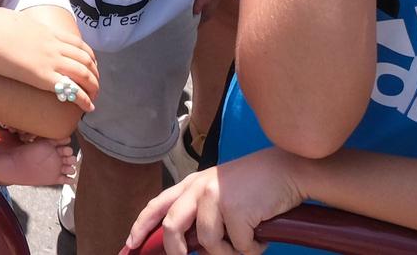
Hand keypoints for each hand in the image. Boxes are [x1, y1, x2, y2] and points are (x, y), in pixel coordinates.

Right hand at [0, 12, 98, 110]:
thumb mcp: (8, 19)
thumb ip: (14, 24)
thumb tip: (6, 23)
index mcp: (46, 31)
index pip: (77, 43)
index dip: (88, 55)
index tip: (90, 64)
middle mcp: (54, 45)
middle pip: (85, 59)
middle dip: (94, 73)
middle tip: (94, 84)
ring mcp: (51, 60)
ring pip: (84, 74)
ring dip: (93, 87)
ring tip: (94, 97)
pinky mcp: (43, 77)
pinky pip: (72, 90)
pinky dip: (85, 99)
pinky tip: (88, 107)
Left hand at [120, 149, 308, 254]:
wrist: (286, 171)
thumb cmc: (255, 187)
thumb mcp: (219, 193)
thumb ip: (200, 212)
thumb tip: (188, 246)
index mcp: (190, 184)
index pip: (157, 206)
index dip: (141, 227)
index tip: (130, 244)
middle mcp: (197, 188)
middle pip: (172, 228)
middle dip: (176, 252)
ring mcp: (215, 197)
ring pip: (209, 243)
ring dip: (230, 253)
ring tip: (247, 243)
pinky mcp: (235, 209)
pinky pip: (239, 246)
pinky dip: (252, 249)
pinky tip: (261, 235)